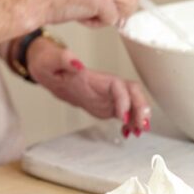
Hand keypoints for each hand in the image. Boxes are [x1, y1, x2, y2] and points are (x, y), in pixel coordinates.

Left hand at [27, 37, 150, 135]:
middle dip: (140, 107)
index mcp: (96, 76)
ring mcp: (108, 96)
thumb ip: (64, 60)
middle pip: (132, 92)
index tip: (122, 116)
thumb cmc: (51, 64)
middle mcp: (107, 85)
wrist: (51, 71)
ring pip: (131, 104)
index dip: (123, 100)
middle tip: (143, 124)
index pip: (118, 86)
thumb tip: (76, 63)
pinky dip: (128, 123)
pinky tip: (128, 133)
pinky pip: (123, 113)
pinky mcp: (107, 105)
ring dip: (138, 117)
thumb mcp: (52, 61)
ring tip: (139, 132)